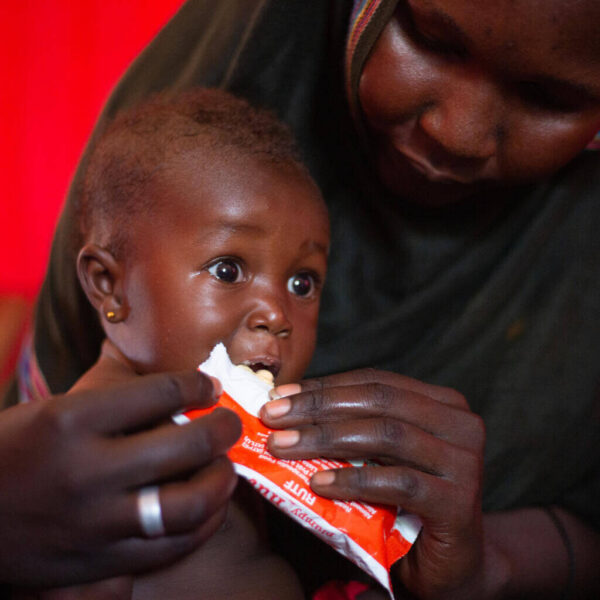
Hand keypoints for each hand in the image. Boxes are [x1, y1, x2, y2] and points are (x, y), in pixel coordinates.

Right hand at [0, 371, 240, 586]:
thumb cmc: (9, 453)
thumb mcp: (51, 412)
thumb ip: (114, 404)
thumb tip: (180, 393)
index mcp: (70, 422)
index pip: (158, 392)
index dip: (196, 384)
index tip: (208, 386)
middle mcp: (86, 472)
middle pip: (184, 445)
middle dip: (222, 428)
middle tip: (230, 422)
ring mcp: (95, 524)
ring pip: (187, 505)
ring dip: (221, 481)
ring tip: (225, 467)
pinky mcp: (99, 564)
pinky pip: (171, 547)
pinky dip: (202, 524)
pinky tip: (208, 507)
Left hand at [260, 369, 487, 598]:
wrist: (452, 565)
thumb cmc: (408, 506)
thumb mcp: (381, 457)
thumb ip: (353, 429)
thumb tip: (288, 405)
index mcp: (442, 403)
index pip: (376, 382)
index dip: (326, 385)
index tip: (280, 394)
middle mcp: (460, 424)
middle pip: (379, 401)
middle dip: (319, 407)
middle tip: (272, 416)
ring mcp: (464, 461)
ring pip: (385, 435)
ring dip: (326, 438)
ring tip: (283, 446)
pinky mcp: (459, 502)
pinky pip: (396, 482)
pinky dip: (352, 480)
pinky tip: (318, 483)